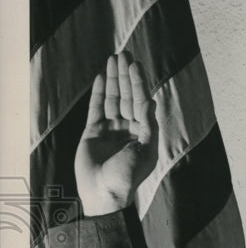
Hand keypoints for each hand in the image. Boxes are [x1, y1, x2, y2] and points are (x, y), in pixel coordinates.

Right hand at [74, 51, 158, 215]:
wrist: (103, 193)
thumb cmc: (128, 176)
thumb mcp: (145, 151)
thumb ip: (148, 126)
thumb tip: (150, 101)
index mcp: (144, 135)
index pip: (142, 103)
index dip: (139, 84)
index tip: (135, 66)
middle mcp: (128, 130)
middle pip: (128, 97)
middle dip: (127, 76)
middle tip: (125, 55)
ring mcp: (110, 130)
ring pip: (113, 99)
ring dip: (114, 80)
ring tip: (114, 59)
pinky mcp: (93, 132)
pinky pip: (97, 108)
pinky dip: (100, 93)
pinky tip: (103, 77)